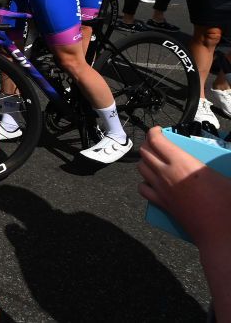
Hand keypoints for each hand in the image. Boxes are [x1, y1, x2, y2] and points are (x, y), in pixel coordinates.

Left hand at [138, 126, 230, 244]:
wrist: (219, 233)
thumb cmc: (226, 205)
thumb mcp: (223, 176)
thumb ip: (213, 162)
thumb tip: (221, 152)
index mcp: (182, 162)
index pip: (157, 141)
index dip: (154, 132)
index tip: (158, 130)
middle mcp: (166, 173)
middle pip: (145, 152)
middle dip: (149, 144)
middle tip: (157, 142)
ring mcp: (161, 189)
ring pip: (141, 168)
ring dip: (145, 160)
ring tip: (155, 159)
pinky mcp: (161, 203)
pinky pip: (143, 188)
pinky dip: (144, 182)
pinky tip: (152, 181)